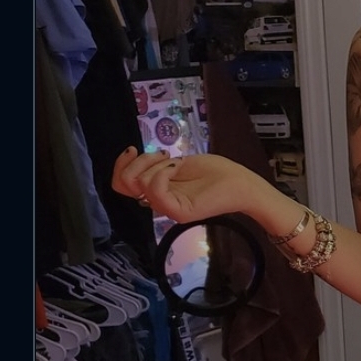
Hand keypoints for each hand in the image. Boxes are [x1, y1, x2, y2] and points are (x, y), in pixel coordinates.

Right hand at [112, 148, 264, 225]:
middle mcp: (158, 201)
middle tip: (163, 156)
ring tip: (176, 163)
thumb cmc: (214, 172)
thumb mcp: (177, 163)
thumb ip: (155, 167)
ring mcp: (167, 208)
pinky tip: (177, 167)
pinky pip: (156, 191)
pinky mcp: (178, 211)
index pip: (121, 184)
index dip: (120, 165)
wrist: (240, 183)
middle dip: (138, 162)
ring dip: (155, 164)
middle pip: (123, 184)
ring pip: (140, 183)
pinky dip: (162, 173)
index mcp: (156, 191)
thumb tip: (133, 163)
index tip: (133, 149)